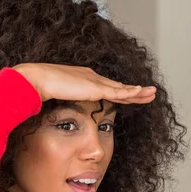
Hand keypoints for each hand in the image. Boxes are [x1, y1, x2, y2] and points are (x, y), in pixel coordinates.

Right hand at [12, 63, 155, 103]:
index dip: (119, 93)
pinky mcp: (95, 87)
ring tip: (152, 93)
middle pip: (118, 87)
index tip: (129, 96)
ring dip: (138, 92)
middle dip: (134, 91)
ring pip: (122, 88)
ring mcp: (95, 82)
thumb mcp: (56, 98)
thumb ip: (63, 102)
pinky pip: (117, 91)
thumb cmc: (40, 90)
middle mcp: (92, 78)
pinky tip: (140, 93)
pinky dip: (130, 92)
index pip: (106, 88)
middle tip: (148, 92)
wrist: (38, 81)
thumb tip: (60, 113)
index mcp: (84, 80)